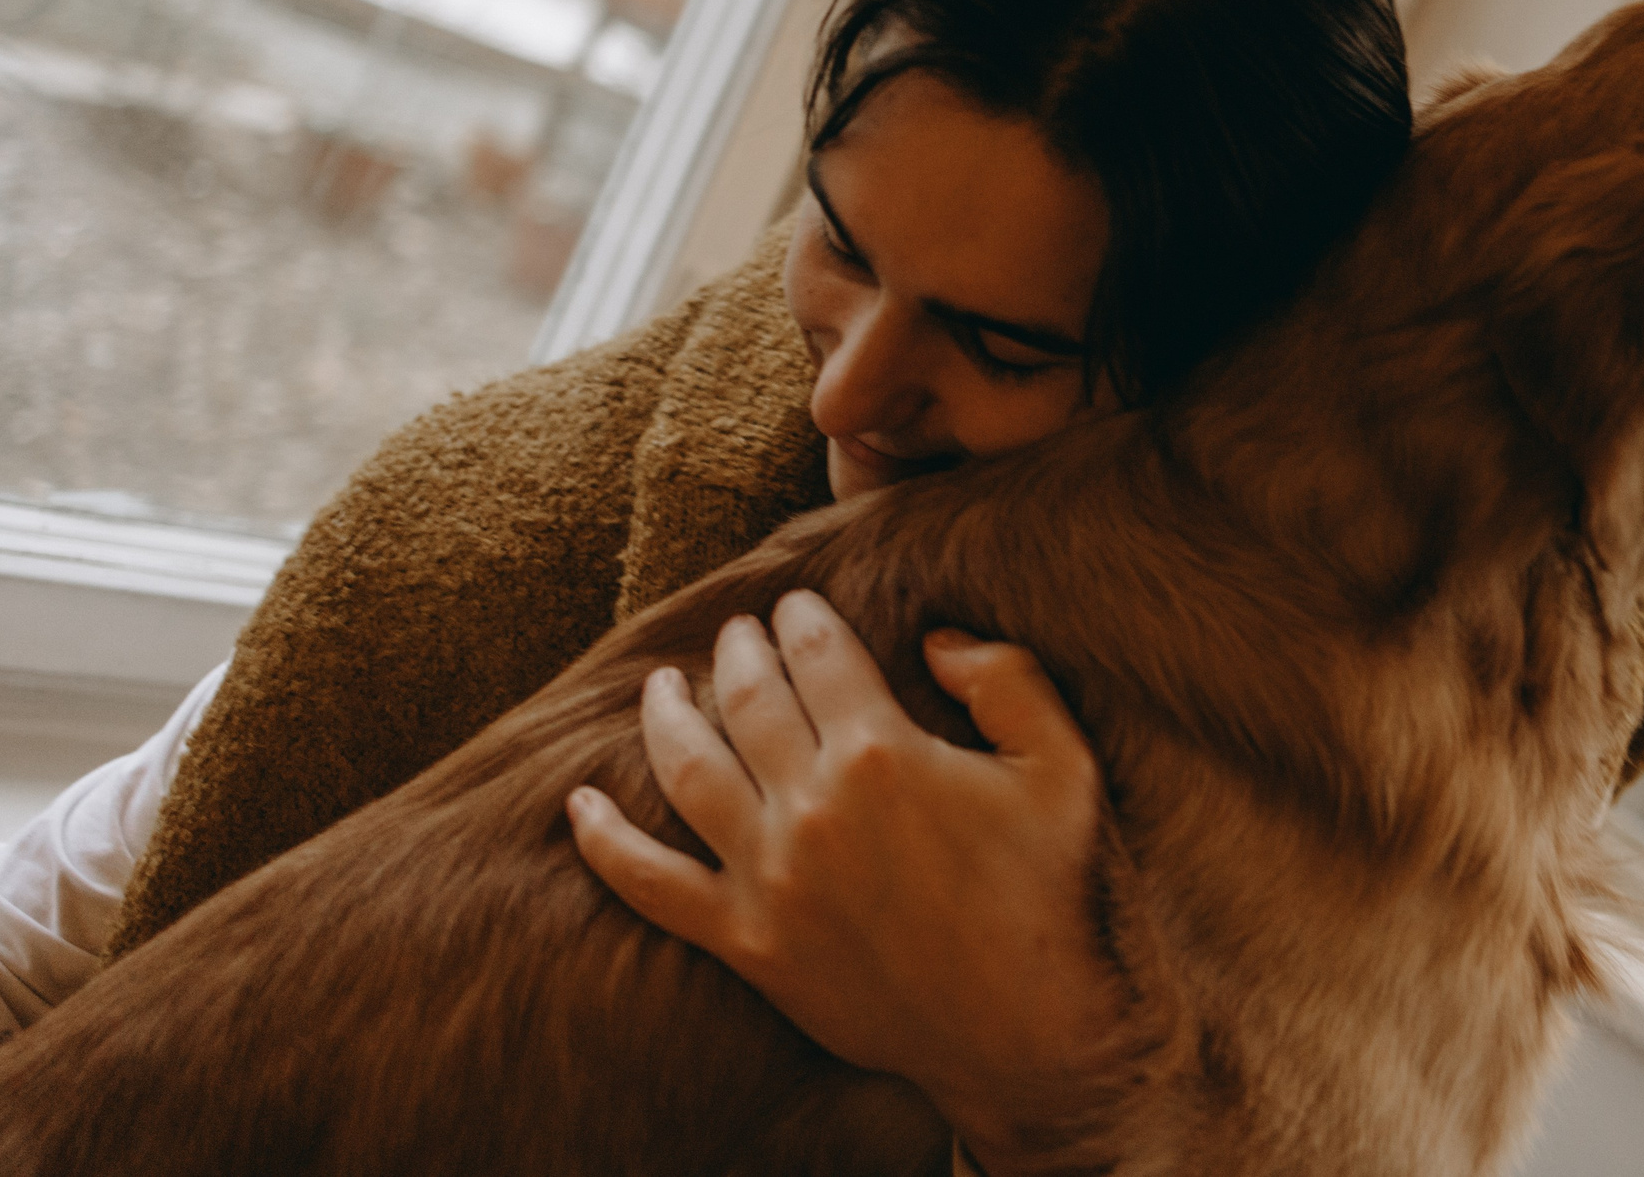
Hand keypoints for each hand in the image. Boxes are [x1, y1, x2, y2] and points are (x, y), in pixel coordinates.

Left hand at [567, 591, 1135, 1175]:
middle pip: (749, 699)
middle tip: (739, 632)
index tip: (798, 607)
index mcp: (885, 755)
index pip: (820, 654)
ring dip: (666, 716)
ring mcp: (771, 879)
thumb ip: (1008, 680)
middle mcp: (813, 808)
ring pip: (688, 771)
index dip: (805, 619)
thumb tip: (936, 639)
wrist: (1032, 1036)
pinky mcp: (748, 944)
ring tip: (664, 685)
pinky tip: (579, 805)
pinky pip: (650, 887)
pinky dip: (604, 843)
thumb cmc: (1055, 895)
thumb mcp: (1064, 767)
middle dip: (740, 651)